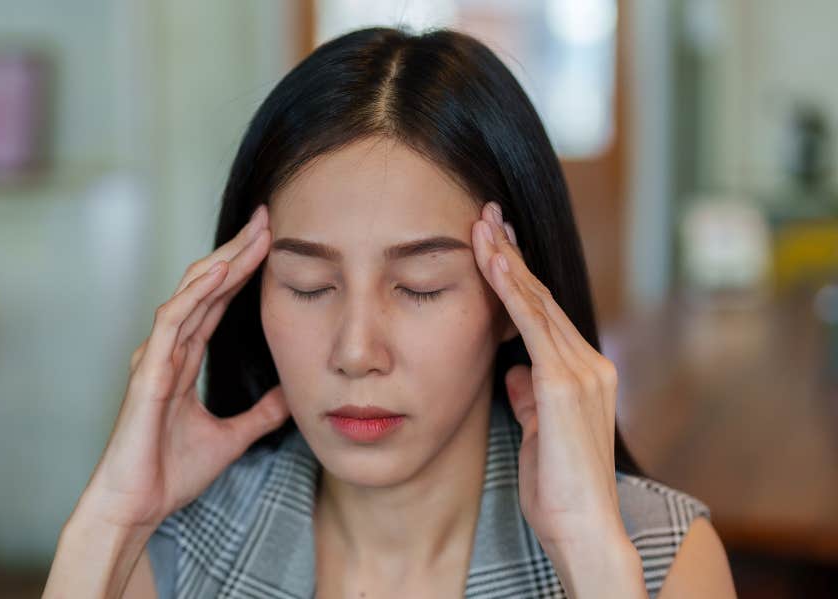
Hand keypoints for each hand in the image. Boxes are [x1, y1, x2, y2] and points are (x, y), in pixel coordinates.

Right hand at [76, 204, 289, 532]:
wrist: (137, 506)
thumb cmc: (169, 473)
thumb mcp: (230, 437)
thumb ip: (258, 414)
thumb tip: (289, 397)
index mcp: (183, 360)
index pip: (217, 302)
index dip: (243, 270)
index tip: (272, 241)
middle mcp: (167, 350)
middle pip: (206, 286)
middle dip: (237, 251)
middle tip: (268, 219)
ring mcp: (155, 357)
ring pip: (191, 294)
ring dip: (223, 261)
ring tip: (255, 234)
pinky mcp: (148, 372)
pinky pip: (172, 321)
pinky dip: (196, 293)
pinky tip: (221, 271)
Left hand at [471, 202, 631, 558]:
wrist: (582, 528)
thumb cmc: (556, 489)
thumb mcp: (536, 432)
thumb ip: (529, 396)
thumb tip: (512, 368)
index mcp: (583, 375)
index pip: (542, 314)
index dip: (516, 277)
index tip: (493, 243)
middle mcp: (589, 364)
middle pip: (541, 297)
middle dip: (511, 254)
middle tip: (485, 214)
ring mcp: (582, 371)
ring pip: (537, 302)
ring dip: (506, 260)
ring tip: (481, 224)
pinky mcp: (565, 384)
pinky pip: (533, 325)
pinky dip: (510, 290)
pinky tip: (491, 262)